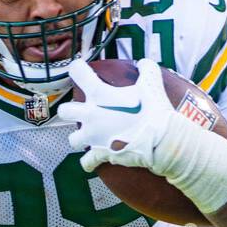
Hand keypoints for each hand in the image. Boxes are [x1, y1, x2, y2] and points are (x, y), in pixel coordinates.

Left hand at [59, 58, 176, 175]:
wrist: (162, 140)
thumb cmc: (155, 111)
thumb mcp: (152, 82)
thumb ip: (146, 69)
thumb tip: (143, 64)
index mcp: (100, 94)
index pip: (77, 72)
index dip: (78, 69)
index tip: (80, 70)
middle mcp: (91, 115)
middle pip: (64, 111)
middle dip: (70, 110)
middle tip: (82, 110)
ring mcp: (94, 137)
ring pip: (73, 139)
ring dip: (80, 137)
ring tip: (91, 135)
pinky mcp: (101, 154)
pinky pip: (87, 162)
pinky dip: (90, 162)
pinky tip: (95, 159)